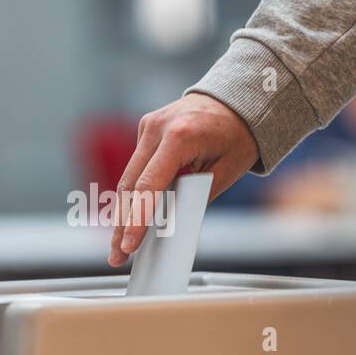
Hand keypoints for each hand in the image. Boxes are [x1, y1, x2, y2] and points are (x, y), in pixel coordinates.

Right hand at [107, 93, 258, 265]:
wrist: (237, 98)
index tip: (129, 245)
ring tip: (120, 245)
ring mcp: (147, 125)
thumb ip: (197, 196)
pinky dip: (132, 194)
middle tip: (117, 256)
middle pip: (130, 186)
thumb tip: (171, 225)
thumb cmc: (238, 134)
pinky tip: (129, 219)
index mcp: (179, 136)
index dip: (136, 220)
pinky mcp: (146, 129)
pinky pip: (135, 167)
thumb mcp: (226, 170)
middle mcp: (157, 127)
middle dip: (122, 225)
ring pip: (128, 178)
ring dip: (123, 213)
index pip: (149, 186)